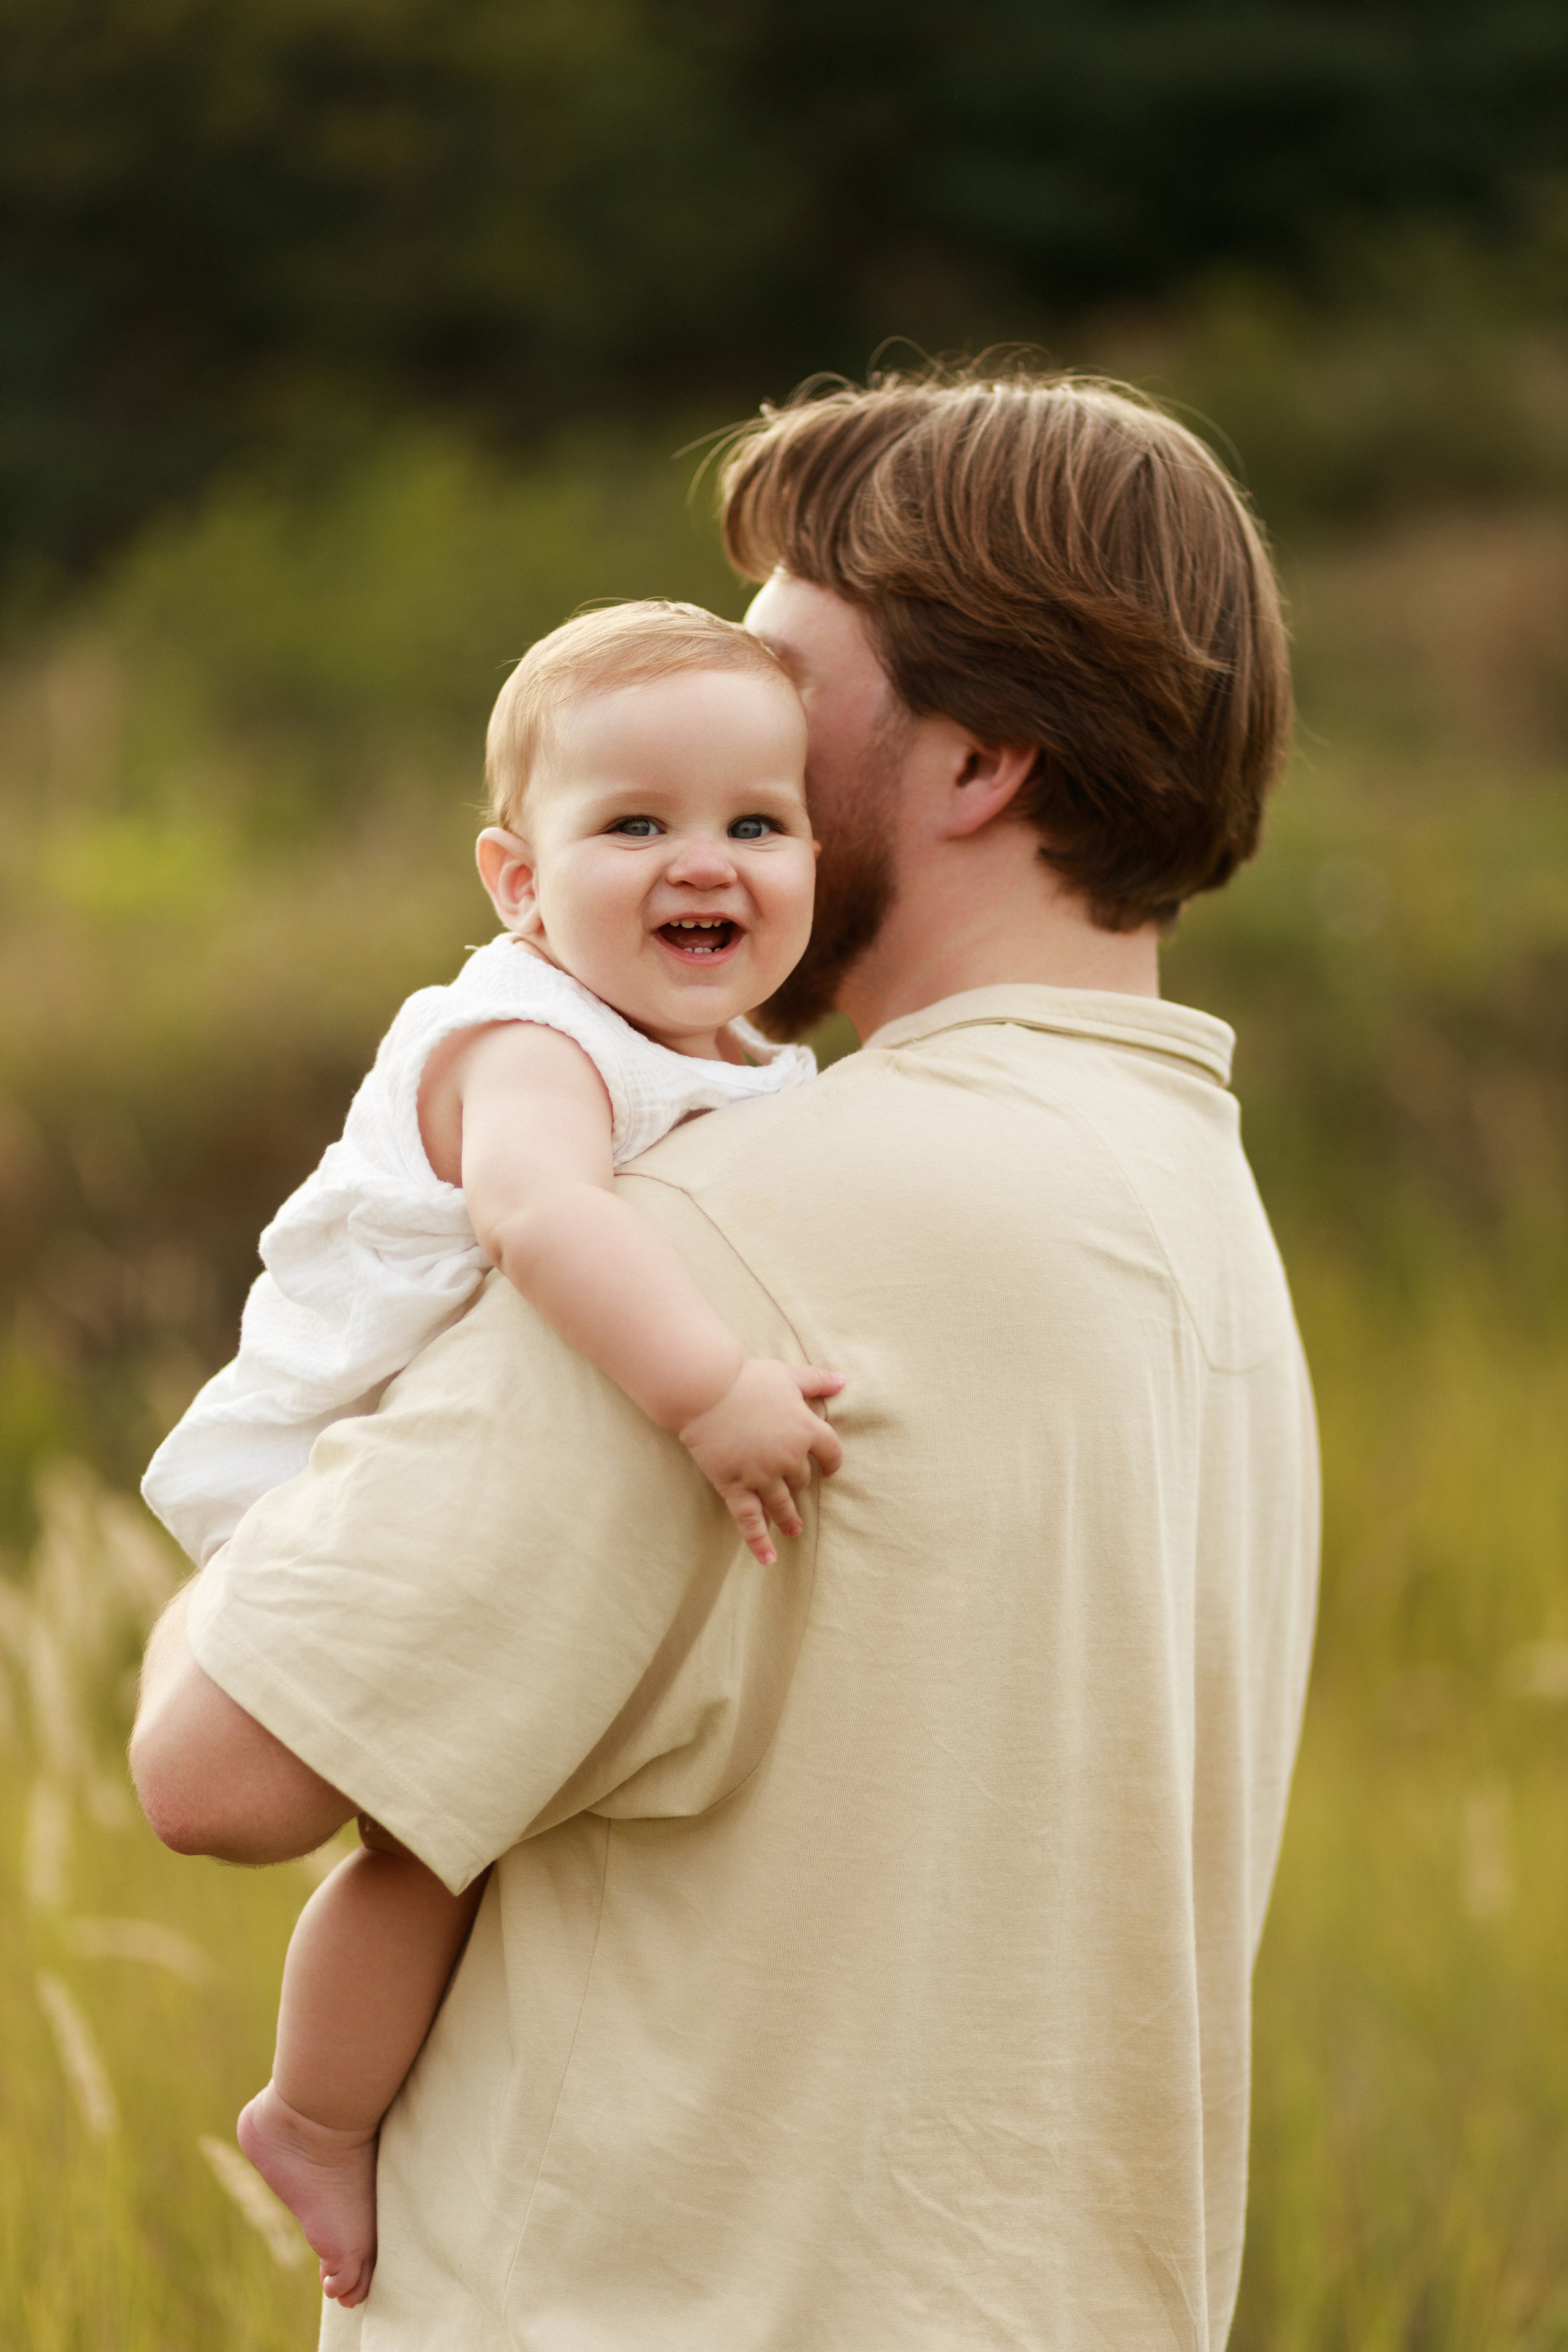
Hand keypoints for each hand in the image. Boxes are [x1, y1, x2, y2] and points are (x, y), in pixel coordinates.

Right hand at [679, 1359, 844, 1565]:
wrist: (707, 1390)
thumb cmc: (748, 1378)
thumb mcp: (788, 1374)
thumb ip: (817, 1380)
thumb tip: (842, 1380)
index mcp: (806, 1429)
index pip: (831, 1452)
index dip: (832, 1461)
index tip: (830, 1469)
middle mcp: (788, 1456)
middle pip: (802, 1477)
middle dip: (799, 1481)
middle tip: (794, 1489)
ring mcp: (762, 1474)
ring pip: (782, 1503)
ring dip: (790, 1518)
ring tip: (794, 1529)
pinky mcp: (735, 1485)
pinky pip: (750, 1519)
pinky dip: (759, 1541)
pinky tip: (768, 1558)